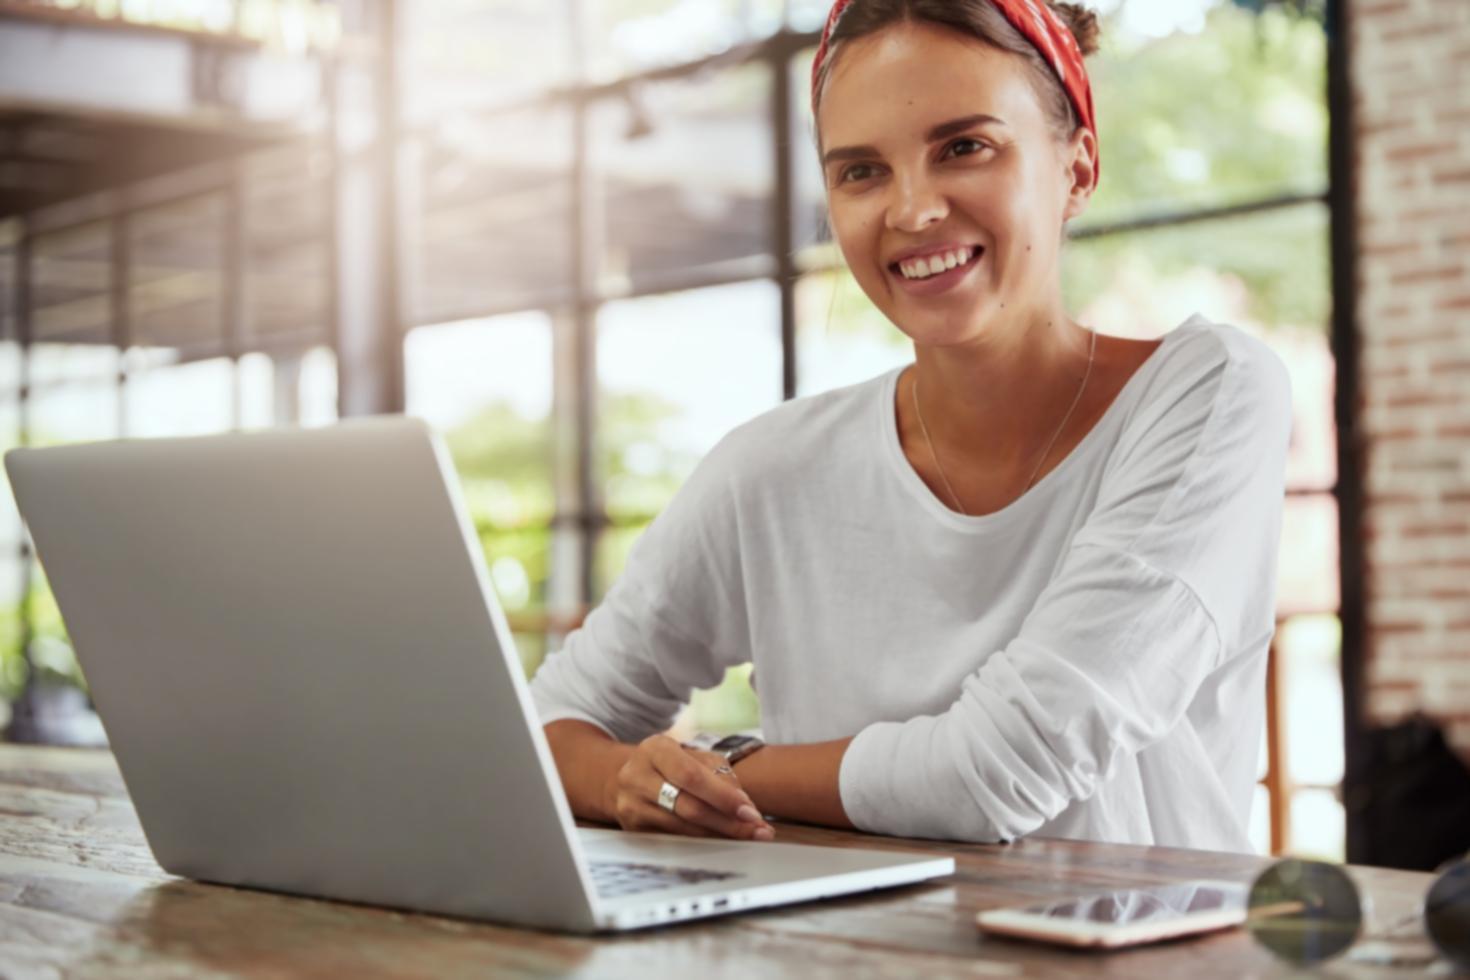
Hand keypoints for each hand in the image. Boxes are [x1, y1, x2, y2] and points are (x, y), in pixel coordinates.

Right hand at [605, 734, 774, 840]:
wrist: (626, 777)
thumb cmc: (671, 764)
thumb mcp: (692, 756)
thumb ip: (719, 775)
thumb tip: (746, 808)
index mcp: (655, 749)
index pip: (691, 776)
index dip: (722, 796)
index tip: (750, 812)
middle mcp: (636, 776)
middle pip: (687, 806)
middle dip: (727, 822)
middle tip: (757, 831)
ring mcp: (631, 805)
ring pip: (682, 828)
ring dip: (719, 835)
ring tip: (748, 837)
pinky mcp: (633, 830)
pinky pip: (674, 840)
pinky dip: (702, 843)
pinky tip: (722, 842)